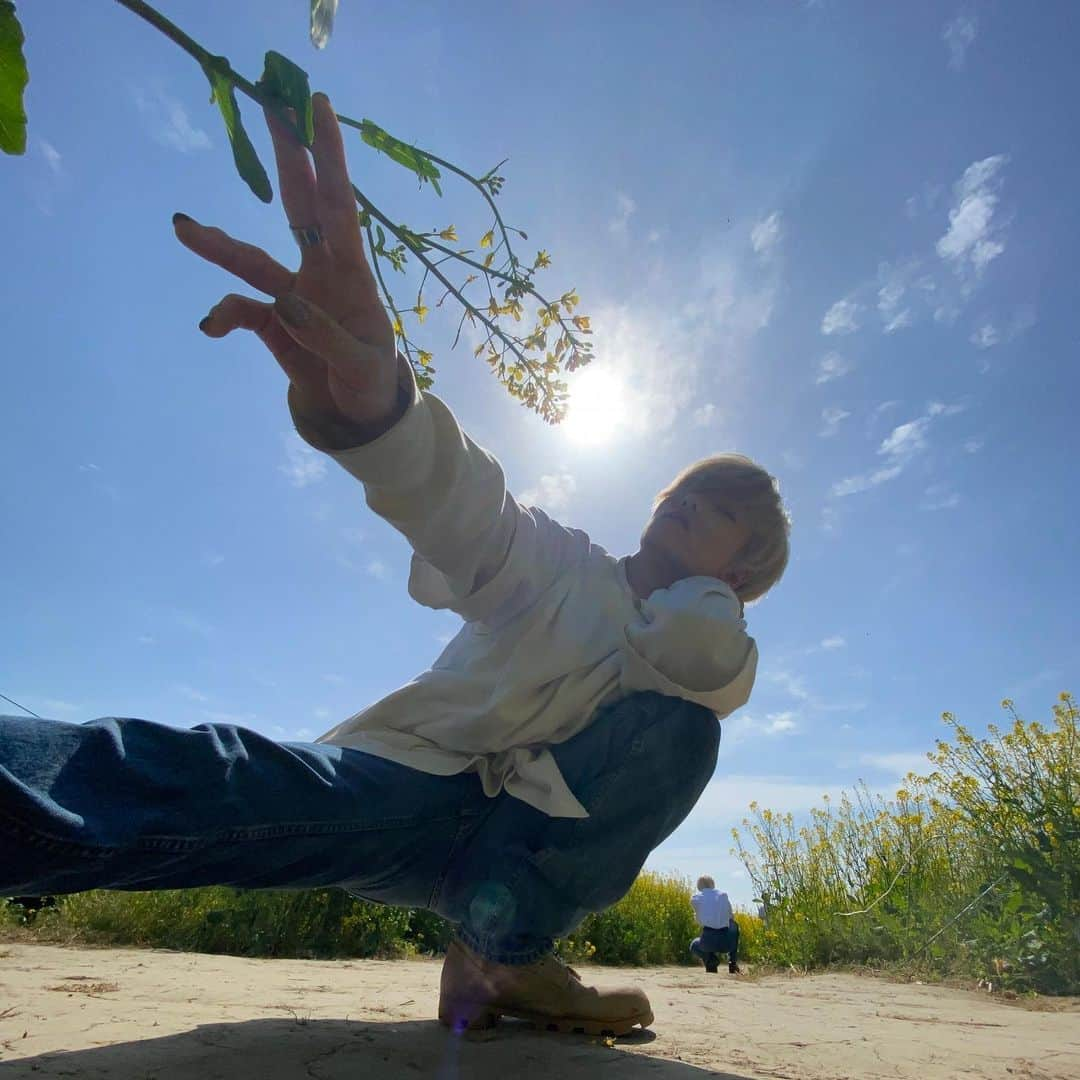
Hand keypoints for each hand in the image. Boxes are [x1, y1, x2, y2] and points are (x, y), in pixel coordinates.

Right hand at [173, 93, 400, 441]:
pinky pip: (240, 312)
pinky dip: (224, 316)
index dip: (329, 158)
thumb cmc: (371, 382)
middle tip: (266, 102)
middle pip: (299, 206)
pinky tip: (210, 327)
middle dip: (285, 157)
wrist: (357, 416)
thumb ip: (326, 337)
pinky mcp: (271, 324)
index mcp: (351, 274)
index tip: (317, 106)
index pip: (339, 205)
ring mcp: (292, 295)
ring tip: (185, 229)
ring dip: (221, 246)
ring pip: (253, 262)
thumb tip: (287, 306)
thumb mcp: (362, 365)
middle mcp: (319, 273)